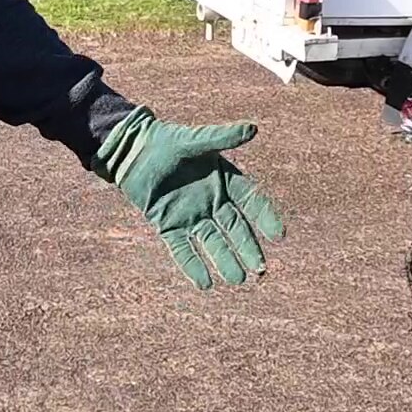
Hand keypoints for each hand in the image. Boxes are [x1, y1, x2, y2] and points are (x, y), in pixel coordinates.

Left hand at [93, 106, 284, 288]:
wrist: (132, 151)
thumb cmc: (165, 140)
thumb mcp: (194, 140)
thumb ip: (221, 137)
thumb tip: (253, 128)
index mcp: (224, 180)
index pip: (251, 201)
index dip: (265, 217)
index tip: (279, 235)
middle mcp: (212, 202)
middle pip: (236, 229)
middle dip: (248, 249)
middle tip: (260, 270)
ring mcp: (191, 216)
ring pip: (213, 243)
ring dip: (225, 261)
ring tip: (238, 279)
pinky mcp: (168, 226)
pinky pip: (183, 249)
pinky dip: (193, 265)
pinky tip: (205, 283)